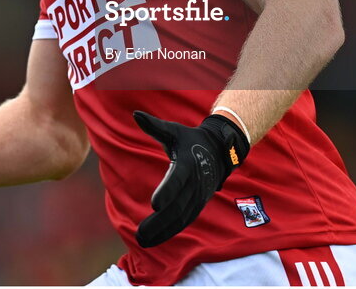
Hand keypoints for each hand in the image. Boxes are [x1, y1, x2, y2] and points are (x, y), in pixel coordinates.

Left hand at [132, 111, 249, 246]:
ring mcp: (198, 195)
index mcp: (188, 163)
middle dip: (159, 222)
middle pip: (178, 205)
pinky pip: (185, 220)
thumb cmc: (190, 139)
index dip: (167, 192)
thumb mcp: (173, 130)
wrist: (219, 150)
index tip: (154, 204)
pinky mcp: (198, 203)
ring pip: (182, 217)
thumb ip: (154, 125)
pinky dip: (171, 230)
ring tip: (143, 240)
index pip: (178, 180)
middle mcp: (195, 182)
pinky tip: (155, 239)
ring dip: (163, 231)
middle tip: (140, 234)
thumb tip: (135, 114)